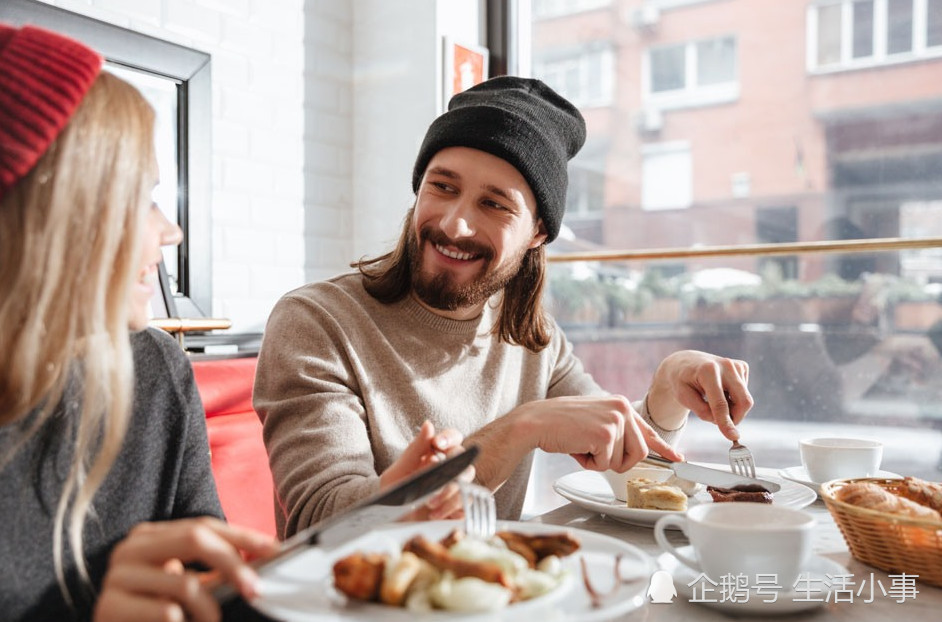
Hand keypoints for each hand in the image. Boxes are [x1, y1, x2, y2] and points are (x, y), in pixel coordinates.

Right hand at [94, 517, 278, 621]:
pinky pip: (166, 613)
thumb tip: (263, 555)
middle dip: (233, 564)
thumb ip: (214, 570)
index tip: (274, 549)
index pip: (202, 526)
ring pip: (185, 583)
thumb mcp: (184, 586)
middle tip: (256, 589)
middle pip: (195, 539)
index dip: (241, 535)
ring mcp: (115, 577)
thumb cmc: (153, 614)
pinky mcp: (108, 608)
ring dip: (210, 610)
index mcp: (148, 537)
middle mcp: (129, 549)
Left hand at [379, 420, 471, 519]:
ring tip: (429, 503)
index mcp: (438, 453)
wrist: (390, 518)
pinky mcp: (459, 506)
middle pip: (465, 461)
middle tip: (432, 480)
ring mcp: (456, 487)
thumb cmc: (395, 489)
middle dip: (449, 471)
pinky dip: (451, 509)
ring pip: (467, 483)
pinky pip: (466, 504)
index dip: (449, 438)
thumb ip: (416, 448)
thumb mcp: (401, 469)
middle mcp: (450, 467)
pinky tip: (435, 514)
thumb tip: (429, 424)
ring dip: (449, 493)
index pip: (454, 437)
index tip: (437, 444)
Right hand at [523, 395, 682, 471]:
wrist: (536, 421)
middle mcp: (622, 409)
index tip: (678, 458)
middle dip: (616, 460)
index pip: (648, 430)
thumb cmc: (561, 424)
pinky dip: (588, 463)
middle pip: (639, 453)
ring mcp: (615, 421)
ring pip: (622, 462)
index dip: (663, 448)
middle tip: (592, 450)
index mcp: (620, 404)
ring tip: (581, 444)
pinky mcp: (605, 435)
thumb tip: (637, 451)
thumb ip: (616, 431)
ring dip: (599, 461)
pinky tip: (576, 447)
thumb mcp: (595, 421)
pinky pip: (605, 464)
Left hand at [648, 350, 752, 440]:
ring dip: (732, 408)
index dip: (726, 422)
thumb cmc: (683, 381)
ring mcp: (736, 365)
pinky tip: (720, 392)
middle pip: (743, 401)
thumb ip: (702, 410)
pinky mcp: (742, 367)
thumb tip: (723, 422)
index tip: (733, 437)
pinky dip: (734, 399)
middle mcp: (725, 365)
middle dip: (736, 418)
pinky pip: (744, 393)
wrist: (685, 363)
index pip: (720, 403)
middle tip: (722, 425)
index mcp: (707, 371)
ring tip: (712, 401)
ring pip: (745, 399)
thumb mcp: (683, 397)